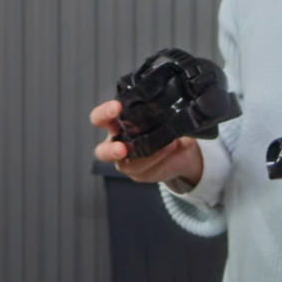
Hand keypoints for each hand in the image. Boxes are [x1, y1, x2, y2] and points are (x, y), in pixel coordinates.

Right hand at [90, 99, 204, 186]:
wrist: (181, 149)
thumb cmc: (165, 125)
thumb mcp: (165, 114)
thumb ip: (163, 112)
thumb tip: (172, 110)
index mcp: (116, 124)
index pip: (100, 119)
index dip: (104, 113)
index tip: (117, 107)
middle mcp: (117, 144)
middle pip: (102, 152)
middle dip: (111, 150)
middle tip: (122, 148)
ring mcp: (127, 163)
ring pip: (126, 166)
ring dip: (146, 156)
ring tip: (167, 145)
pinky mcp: (140, 174)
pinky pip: (145, 172)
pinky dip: (159, 161)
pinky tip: (172, 150)